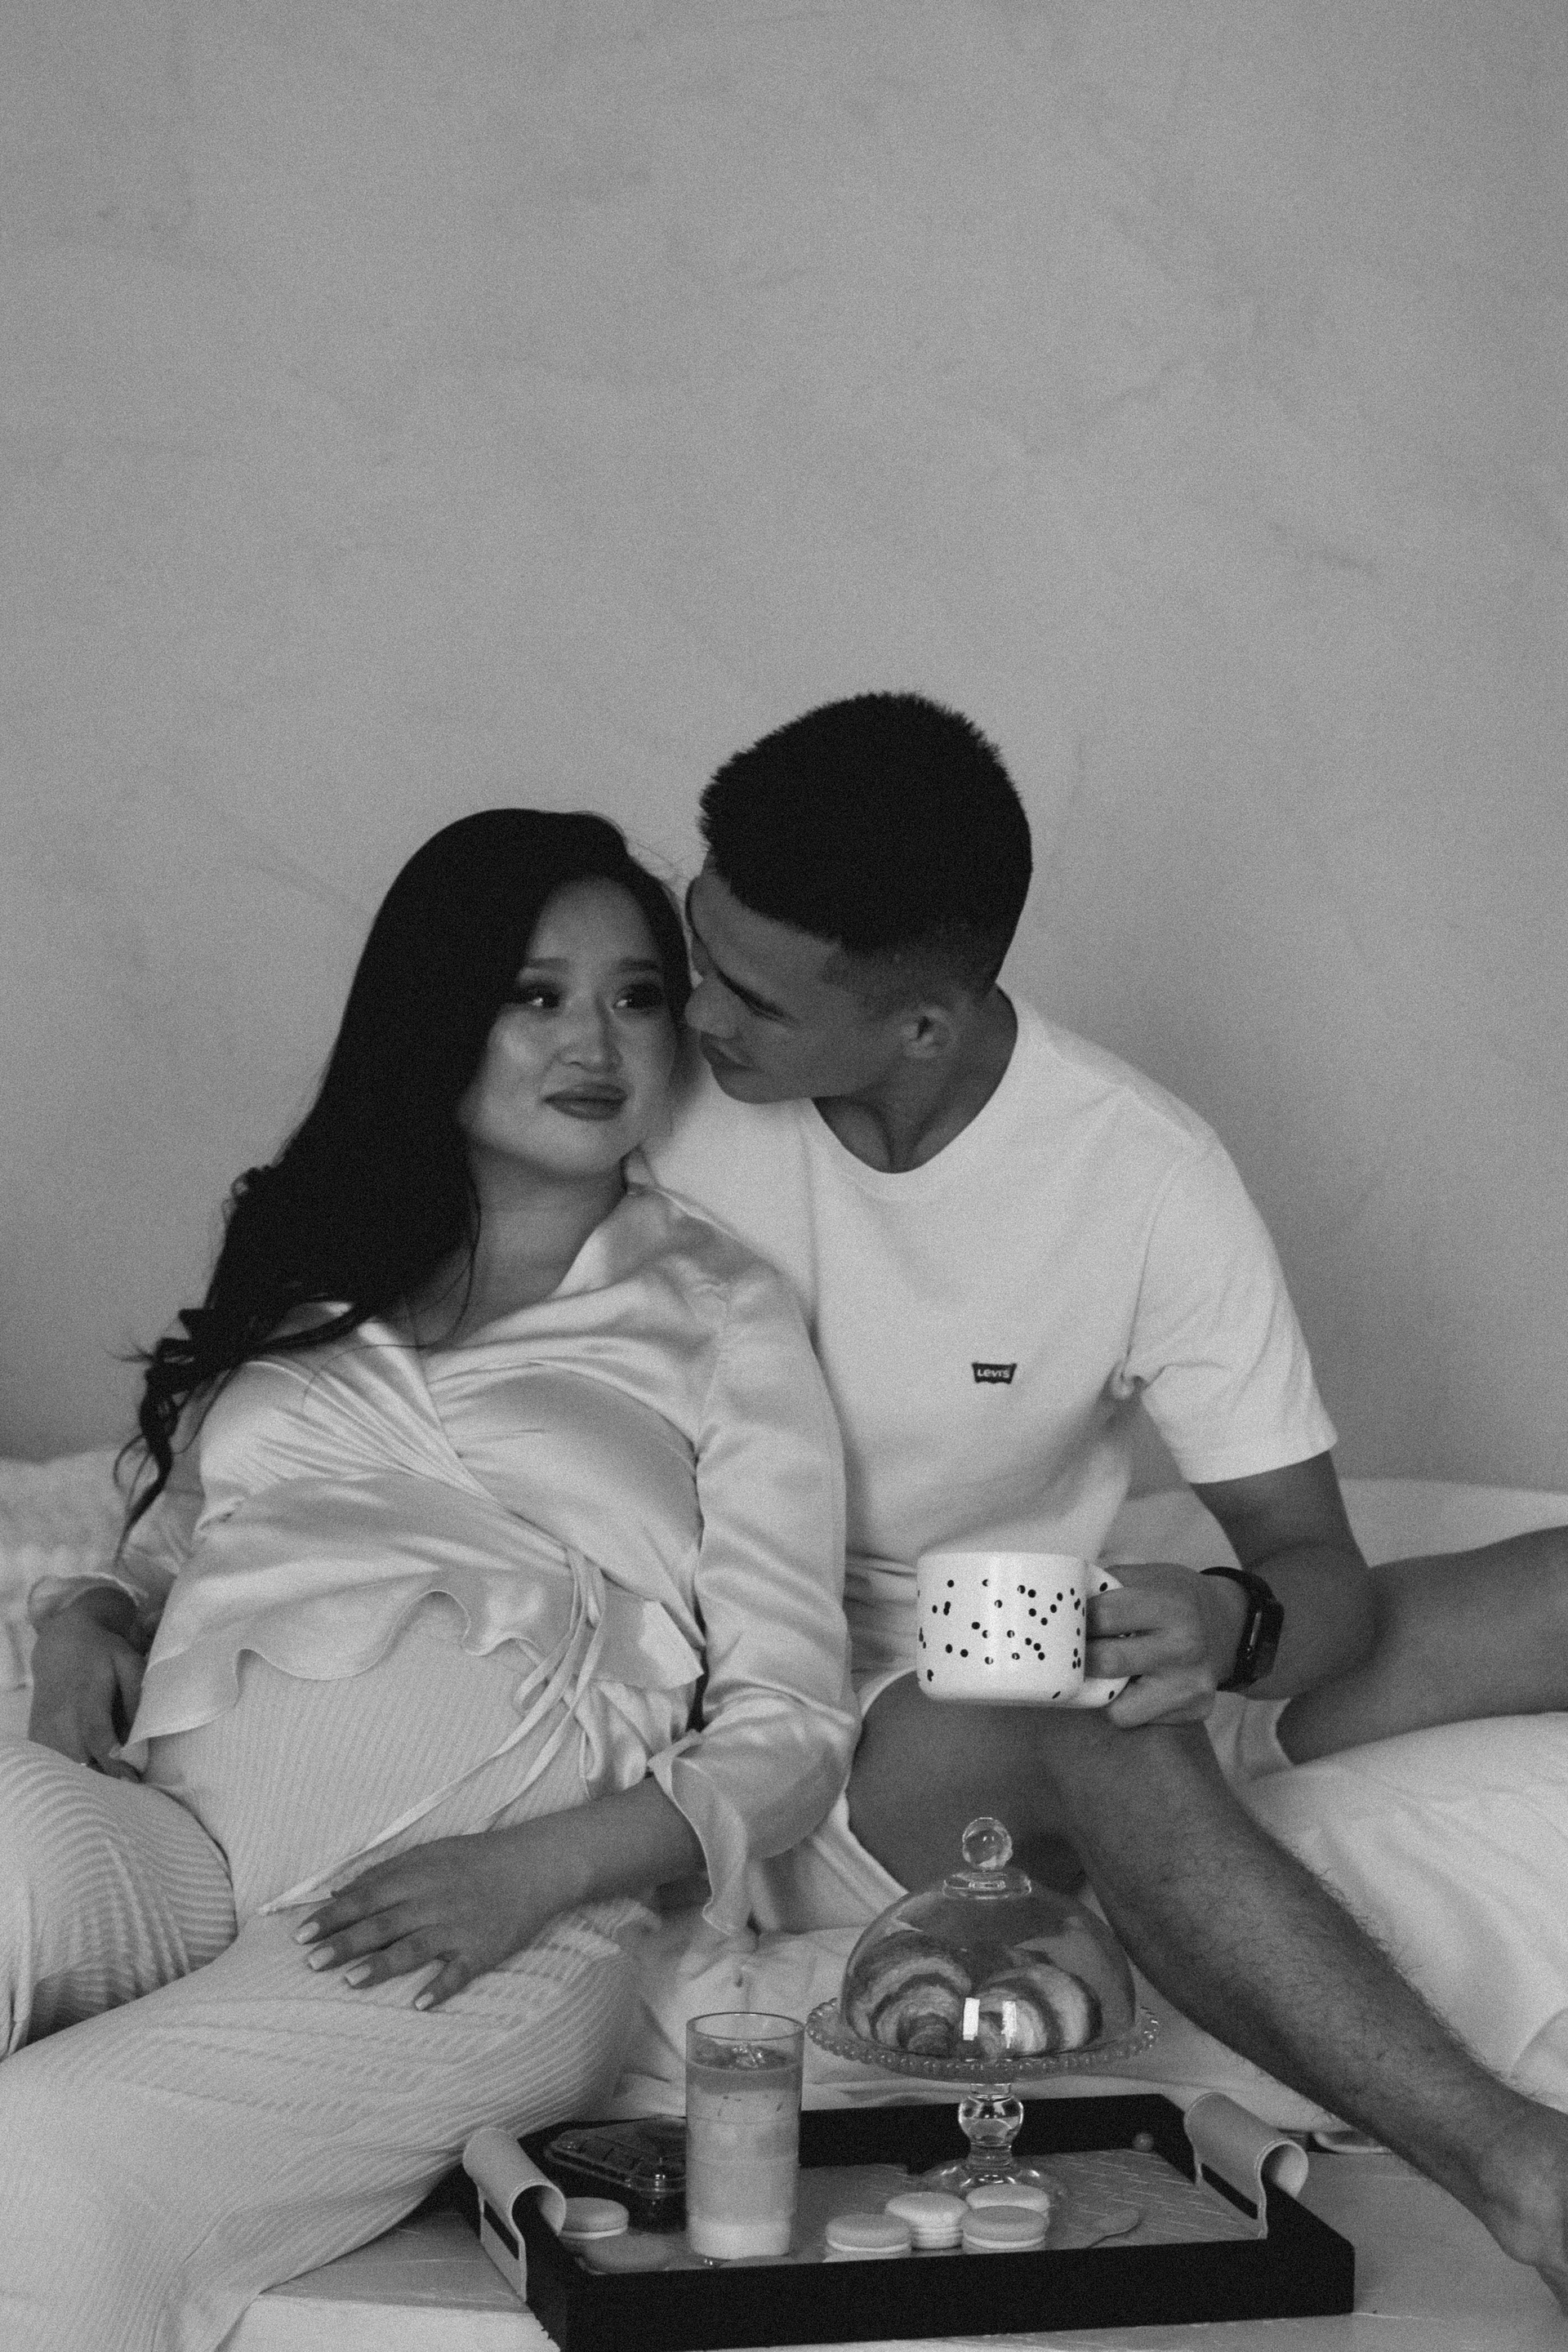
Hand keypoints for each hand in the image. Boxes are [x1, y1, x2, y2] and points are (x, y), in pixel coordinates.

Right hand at [28, 1593, 145, 1776]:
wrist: (60, 1646)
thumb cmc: (101, 1654)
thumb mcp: (127, 1661)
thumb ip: (136, 1694)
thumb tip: (143, 1731)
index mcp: (86, 1696)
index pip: (97, 1734)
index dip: (112, 1759)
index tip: (130, 1780)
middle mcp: (61, 1716)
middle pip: (80, 1758)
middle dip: (104, 1777)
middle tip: (129, 1790)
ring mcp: (45, 1728)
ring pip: (65, 1766)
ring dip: (88, 1779)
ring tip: (112, 1787)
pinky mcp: (37, 1736)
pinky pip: (54, 1764)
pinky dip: (71, 1773)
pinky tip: (90, 1775)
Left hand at [296, 1824, 579, 2009]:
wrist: (535, 1864)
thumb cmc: (475, 1858)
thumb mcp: (428, 1854)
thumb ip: (384, 1873)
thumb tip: (338, 1893)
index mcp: (417, 1876)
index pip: (365, 1898)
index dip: (332, 1917)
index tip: (300, 1935)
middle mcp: (433, 1901)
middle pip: (382, 1924)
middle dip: (345, 1943)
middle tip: (311, 1963)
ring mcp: (459, 1926)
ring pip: (414, 1947)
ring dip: (382, 1965)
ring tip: (351, 1982)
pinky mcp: (484, 1948)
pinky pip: (460, 1972)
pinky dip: (441, 1987)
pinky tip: (420, 2004)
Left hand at [1087, 1563, 1246, 1729]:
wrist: (1229, 1624)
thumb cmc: (1177, 1597)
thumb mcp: (1148, 1576)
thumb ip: (1108, 1587)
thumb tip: (1059, 1605)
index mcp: (1171, 1606)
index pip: (1103, 1616)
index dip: (1078, 1619)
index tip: (1071, 1621)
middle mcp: (1184, 1648)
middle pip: (1106, 1661)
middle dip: (1082, 1657)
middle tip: (1076, 1650)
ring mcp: (1190, 1685)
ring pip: (1117, 1707)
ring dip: (1103, 1691)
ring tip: (1105, 1672)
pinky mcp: (1194, 1711)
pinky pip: (1137, 1719)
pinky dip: (1125, 1705)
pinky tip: (1132, 1685)